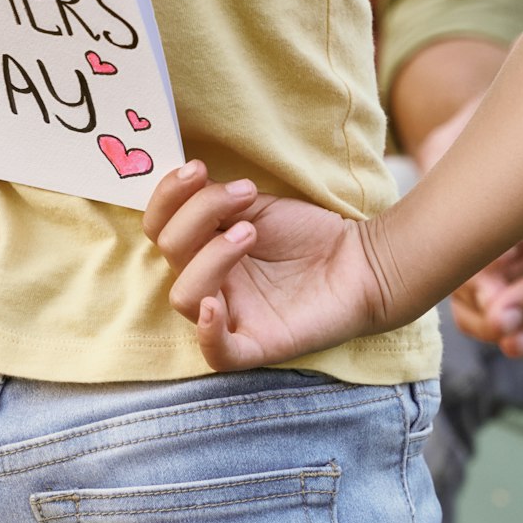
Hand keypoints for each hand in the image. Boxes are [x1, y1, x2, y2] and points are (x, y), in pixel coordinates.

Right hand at [143, 161, 395, 371]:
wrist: (363, 260)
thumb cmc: (309, 235)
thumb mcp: (255, 208)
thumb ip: (215, 202)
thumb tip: (187, 182)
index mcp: (202, 249)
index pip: (160, 228)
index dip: (167, 197)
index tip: (197, 168)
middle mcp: (210, 283)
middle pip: (171, 253)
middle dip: (200, 214)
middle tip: (245, 193)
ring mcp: (231, 316)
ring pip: (186, 297)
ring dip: (211, 256)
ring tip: (251, 232)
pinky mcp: (258, 345)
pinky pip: (218, 353)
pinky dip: (209, 332)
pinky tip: (216, 304)